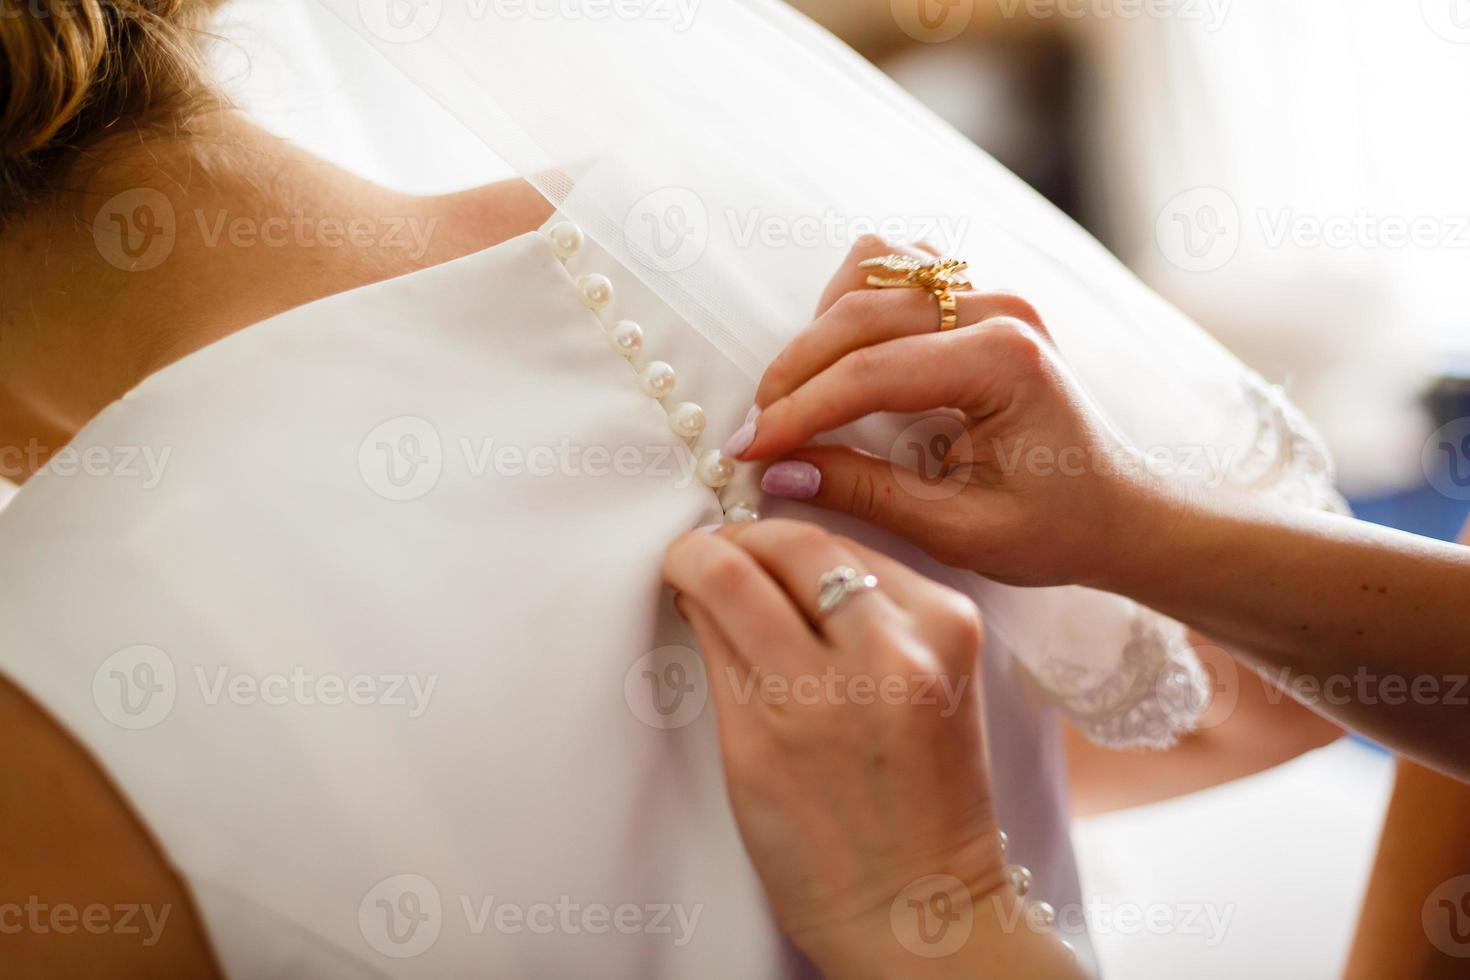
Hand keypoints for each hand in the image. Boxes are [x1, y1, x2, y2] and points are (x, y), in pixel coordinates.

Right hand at [663, 519, 1078, 977]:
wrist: (919, 902)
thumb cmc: (821, 852)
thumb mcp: (744, 754)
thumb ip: (720, 652)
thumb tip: (699, 582)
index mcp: (813, 699)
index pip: (732, 578)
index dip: (692, 555)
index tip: (679, 559)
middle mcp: (884, 659)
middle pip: (795, 543)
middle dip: (742, 541)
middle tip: (715, 558)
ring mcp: (935, 640)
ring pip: (842, 546)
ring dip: (793, 553)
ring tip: (764, 582)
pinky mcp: (962, 632)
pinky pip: (887, 570)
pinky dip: (846, 575)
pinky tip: (823, 606)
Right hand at [722, 237, 1160, 588]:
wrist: (1121, 510)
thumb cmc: (1057, 529)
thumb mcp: (961, 532)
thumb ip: (868, 495)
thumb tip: (781, 474)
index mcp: (1005, 362)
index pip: (870, 372)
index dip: (797, 413)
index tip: (748, 451)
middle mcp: (998, 309)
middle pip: (858, 314)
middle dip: (793, 375)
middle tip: (754, 434)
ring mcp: (989, 293)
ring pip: (871, 272)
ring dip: (820, 329)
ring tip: (797, 397)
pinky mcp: (977, 296)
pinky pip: (894, 268)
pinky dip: (852, 303)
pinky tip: (840, 360)